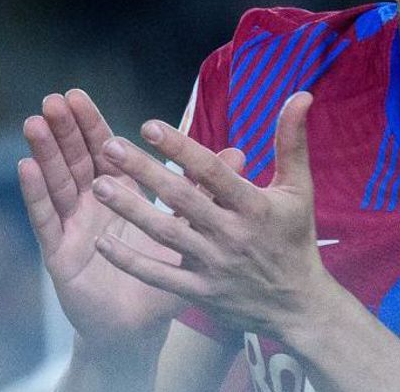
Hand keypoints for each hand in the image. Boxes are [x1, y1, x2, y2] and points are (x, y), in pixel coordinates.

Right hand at [18, 89, 243, 355]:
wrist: (141, 327)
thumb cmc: (162, 275)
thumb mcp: (188, 228)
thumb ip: (206, 189)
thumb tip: (239, 152)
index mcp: (119, 193)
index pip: (102, 150)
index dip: (91, 123)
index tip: (79, 94)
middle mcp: (90, 205)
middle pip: (75, 159)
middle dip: (64, 129)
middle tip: (56, 98)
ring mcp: (72, 227)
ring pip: (57, 182)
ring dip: (46, 152)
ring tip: (36, 122)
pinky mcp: (59, 254)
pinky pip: (45, 220)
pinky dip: (35, 193)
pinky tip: (26, 167)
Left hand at [87, 91, 329, 342]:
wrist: (297, 304)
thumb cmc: (295, 237)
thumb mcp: (299, 188)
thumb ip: (292, 141)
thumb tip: (301, 94)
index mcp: (254, 205)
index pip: (213, 172)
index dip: (182, 149)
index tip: (149, 125)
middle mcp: (231, 234)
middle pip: (181, 199)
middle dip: (144, 172)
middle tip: (109, 146)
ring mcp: (213, 265)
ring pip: (165, 235)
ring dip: (130, 210)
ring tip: (99, 185)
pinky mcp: (199, 293)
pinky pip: (159, 277)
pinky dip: (131, 261)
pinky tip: (103, 242)